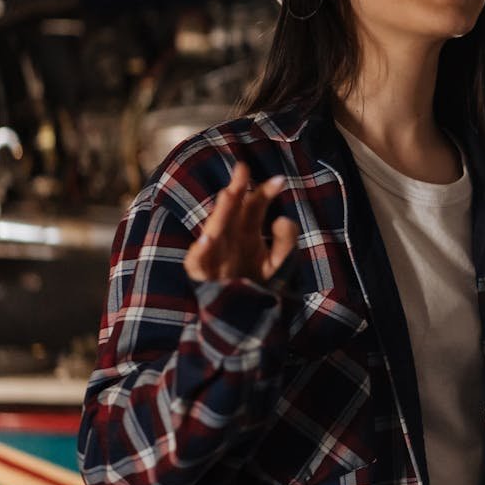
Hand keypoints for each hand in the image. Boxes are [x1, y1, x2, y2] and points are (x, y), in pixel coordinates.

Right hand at [182, 162, 300, 285]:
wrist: (241, 316)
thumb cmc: (257, 283)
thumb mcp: (278, 263)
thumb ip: (286, 241)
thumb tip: (282, 219)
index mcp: (247, 231)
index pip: (255, 206)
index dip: (265, 192)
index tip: (279, 180)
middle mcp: (229, 237)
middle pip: (232, 210)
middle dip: (237, 189)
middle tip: (243, 168)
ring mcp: (214, 253)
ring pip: (215, 229)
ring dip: (220, 212)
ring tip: (228, 194)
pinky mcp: (201, 273)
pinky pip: (198, 261)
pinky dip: (199, 251)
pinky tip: (207, 240)